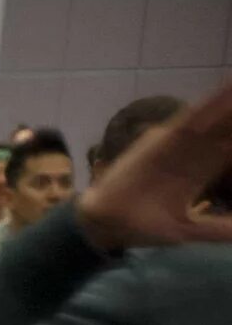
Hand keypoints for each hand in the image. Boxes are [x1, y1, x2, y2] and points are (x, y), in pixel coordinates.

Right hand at [76, 80, 231, 248]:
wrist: (106, 223)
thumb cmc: (144, 227)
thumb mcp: (188, 230)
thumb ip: (218, 227)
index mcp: (198, 174)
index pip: (230, 152)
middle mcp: (190, 155)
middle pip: (224, 131)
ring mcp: (176, 145)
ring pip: (211, 121)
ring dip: (229, 106)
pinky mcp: (161, 141)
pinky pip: (188, 121)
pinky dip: (208, 108)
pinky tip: (227, 94)